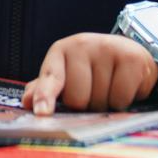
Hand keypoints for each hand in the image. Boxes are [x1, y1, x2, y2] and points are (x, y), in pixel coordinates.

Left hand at [22, 33, 157, 115]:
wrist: (130, 54)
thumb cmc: (92, 69)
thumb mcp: (67, 73)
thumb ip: (46, 87)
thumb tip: (27, 102)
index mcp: (61, 50)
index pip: (51, 77)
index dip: (45, 96)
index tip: (42, 113)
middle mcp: (82, 44)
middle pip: (77, 98)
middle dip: (86, 104)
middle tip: (94, 91)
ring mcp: (106, 48)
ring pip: (100, 101)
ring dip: (105, 104)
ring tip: (110, 87)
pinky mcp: (130, 58)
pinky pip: (121, 98)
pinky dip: (123, 102)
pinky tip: (124, 87)